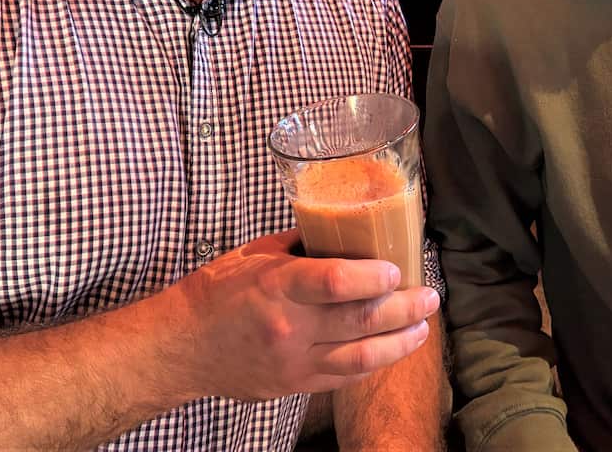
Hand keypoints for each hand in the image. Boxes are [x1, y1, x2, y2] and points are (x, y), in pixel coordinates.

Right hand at [160, 230, 439, 402]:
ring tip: (423, 325)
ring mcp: (295, 361)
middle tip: (430, 295)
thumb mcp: (253, 254)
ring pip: (362, 356)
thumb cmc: (216, 292)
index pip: (337, 282)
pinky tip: (393, 348)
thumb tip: (341, 227)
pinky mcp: (296, 384)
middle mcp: (290, 327)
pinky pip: (346, 376)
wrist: (181, 348)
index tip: (399, 268)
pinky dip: (375, 361)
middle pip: (361, 319)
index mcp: (277, 286)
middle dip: (404, 307)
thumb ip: (299, 245)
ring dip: (400, 340)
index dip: (375, 277)